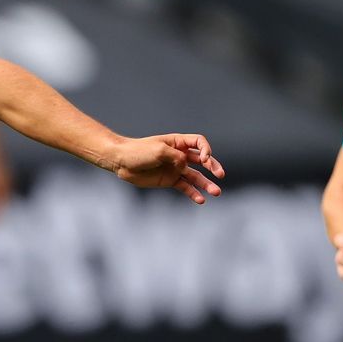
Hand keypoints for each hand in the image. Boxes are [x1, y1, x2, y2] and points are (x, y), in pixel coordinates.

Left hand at [103, 134, 224, 202]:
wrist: (121, 162)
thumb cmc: (138, 151)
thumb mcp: (158, 150)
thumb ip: (175, 157)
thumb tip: (185, 166)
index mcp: (178, 142)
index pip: (199, 143)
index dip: (206, 150)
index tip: (204, 159)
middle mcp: (180, 155)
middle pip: (202, 160)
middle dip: (213, 166)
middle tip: (221, 175)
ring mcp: (175, 168)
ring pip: (196, 176)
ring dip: (206, 184)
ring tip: (216, 192)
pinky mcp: (170, 180)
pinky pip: (185, 187)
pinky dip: (193, 193)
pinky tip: (201, 199)